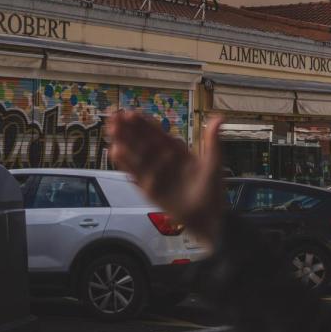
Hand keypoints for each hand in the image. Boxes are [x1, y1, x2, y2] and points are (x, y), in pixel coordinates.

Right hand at [107, 111, 223, 242]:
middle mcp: (162, 160)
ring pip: (135, 155)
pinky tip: (115, 152)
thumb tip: (219, 117)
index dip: (143, 123)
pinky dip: (125, 164)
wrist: (207, 218)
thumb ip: (212, 141)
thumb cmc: (212, 190)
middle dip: (128, 129)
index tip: (130, 113)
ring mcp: (154, 174)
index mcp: (176, 151)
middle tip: (114, 117)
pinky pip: (135, 174)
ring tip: (111, 130)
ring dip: (123, 143)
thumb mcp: (213, 163)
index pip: (156, 133)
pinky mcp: (149, 189)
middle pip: (141, 142)